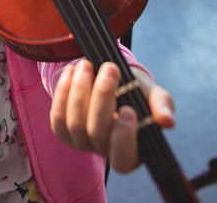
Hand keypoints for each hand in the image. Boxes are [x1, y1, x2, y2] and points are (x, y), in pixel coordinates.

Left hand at [50, 60, 174, 172]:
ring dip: (80, 90)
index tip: (129, 109)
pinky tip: (71, 72)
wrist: (113, 80)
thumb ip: (162, 106)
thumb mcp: (153, 95)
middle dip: (102, 98)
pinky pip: (57, 116)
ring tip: (87, 65)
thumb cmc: (137, 92)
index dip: (124, 137)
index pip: (123, 158)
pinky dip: (63, 92)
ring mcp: (81, 143)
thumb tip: (167, 121)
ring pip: (75, 123)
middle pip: (97, 132)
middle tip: (110, 69)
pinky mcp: (63, 131)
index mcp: (131, 152)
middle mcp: (103, 151)